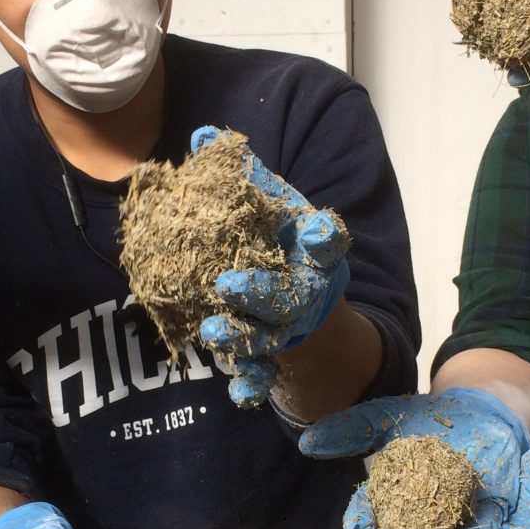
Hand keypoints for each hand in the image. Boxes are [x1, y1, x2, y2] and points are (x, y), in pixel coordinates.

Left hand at [191, 126, 350, 407]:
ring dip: (241, 337)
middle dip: (260, 293)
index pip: (328, 240)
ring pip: (268, 337)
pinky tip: (238, 391)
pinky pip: (262, 375)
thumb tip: (201, 137)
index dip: (326, 236)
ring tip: (211, 331)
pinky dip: (251, 385)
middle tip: (226, 285)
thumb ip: (240, 176)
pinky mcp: (272, 358)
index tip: (321, 230)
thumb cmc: (276, 241)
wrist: (297, 300)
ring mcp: (289, 329)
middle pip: (289, 295)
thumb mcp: (264, 204)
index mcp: (312, 250)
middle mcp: (306, 290)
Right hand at [299, 388, 529, 528]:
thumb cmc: (424, 418)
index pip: (367, 517)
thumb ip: (350, 429)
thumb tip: (308, 442)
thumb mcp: (386, 418)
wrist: (477, 411)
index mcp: (386, 502)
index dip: (360, 525)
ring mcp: (451, 525)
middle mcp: (416, 522)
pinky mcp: (486, 521)